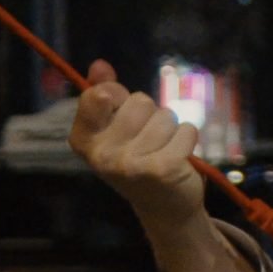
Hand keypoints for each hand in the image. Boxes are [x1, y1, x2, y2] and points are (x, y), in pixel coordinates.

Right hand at [69, 59, 205, 233]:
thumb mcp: (116, 127)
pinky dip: (188, 138)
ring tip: (164, 150)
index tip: (120, 110)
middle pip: (139, 101)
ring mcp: (131, 164)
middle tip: (149, 140)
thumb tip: (99, 65)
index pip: (97, 95)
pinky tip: (180, 158)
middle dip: (151, 114)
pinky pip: (187, 130)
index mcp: (84, 141)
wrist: (165, 207)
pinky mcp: (162, 169)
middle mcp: (102, 155)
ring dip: (171, 129)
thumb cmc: (139, 159)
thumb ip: (105, 95)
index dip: (117, 95)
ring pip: (165, 116)